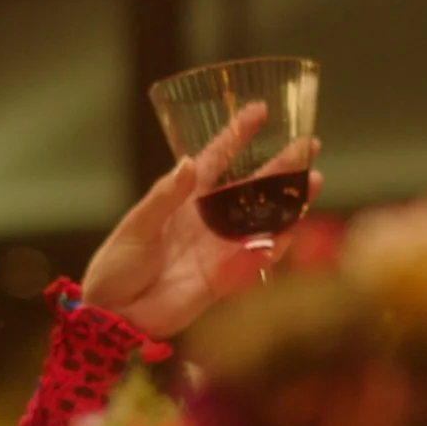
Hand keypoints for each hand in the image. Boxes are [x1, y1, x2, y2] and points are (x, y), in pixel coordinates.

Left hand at [81, 103, 321, 338]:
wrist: (113, 314)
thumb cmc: (116, 265)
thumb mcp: (136, 225)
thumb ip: (164, 197)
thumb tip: (187, 163)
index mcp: (183, 199)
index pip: (216, 159)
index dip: (237, 135)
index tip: (260, 111)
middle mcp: (207, 220)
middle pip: (251, 188)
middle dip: (281, 166)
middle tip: (310, 143)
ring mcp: (218, 249)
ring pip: (261, 222)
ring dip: (287, 204)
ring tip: (313, 182)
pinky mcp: (223, 280)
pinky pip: (253, 262)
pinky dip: (270, 250)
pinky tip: (289, 233)